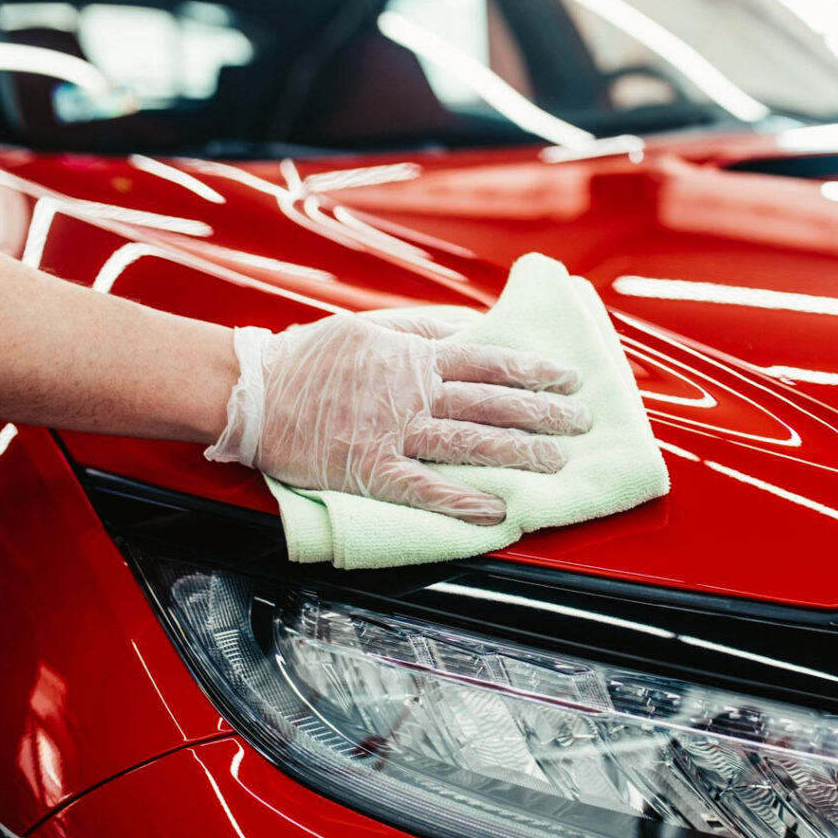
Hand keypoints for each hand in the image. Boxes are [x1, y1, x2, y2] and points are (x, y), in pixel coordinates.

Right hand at [206, 313, 590, 524]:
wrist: (256, 392)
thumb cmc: (310, 358)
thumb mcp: (370, 328)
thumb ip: (423, 330)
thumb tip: (469, 328)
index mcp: (413, 359)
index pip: (488, 362)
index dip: (532, 371)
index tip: (568, 379)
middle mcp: (412, 394)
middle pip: (490, 402)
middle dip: (541, 413)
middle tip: (581, 423)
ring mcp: (392, 433)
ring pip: (467, 441)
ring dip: (516, 451)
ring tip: (556, 461)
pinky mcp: (369, 469)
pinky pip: (423, 487)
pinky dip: (460, 499)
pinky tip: (495, 509)